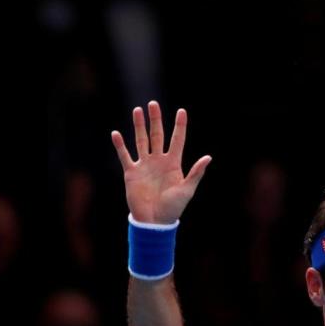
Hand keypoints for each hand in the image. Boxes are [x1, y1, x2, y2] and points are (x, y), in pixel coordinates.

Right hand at [111, 101, 211, 223]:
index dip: (180, 126)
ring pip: (141, 141)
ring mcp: (145, 166)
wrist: (155, 221)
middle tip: (153, 104)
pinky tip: (116, 134)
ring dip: (139, 126)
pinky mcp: (131, 173)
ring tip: (137, 110)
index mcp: (174, 164)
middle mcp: (159, 161)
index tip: (181, 111)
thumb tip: (208, 158)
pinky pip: (125, 156)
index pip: (177, 140)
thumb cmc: (174, 207)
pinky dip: (120, 145)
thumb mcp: (187, 189)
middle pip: (157, 135)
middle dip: (155, 120)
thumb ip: (196, 173)